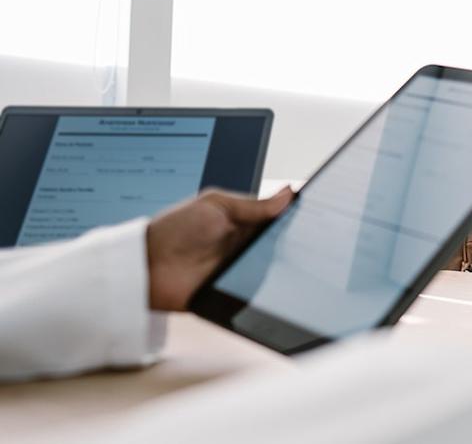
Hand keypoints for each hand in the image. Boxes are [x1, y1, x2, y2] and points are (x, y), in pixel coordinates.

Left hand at [146, 187, 293, 310]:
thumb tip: (288, 193)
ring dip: (280, 263)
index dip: (292, 215)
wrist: (148, 269)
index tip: (309, 212)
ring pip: (273, 266)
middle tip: (304, 237)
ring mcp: (240, 268)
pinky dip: (268, 286)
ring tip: (293, 258)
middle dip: (291, 240)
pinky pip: (259, 290)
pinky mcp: (235, 291)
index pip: (275, 218)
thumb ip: (253, 204)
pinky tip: (276, 279)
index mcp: (240, 222)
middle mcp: (243, 245)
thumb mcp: (215, 206)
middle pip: (278, 242)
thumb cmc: (174, 230)